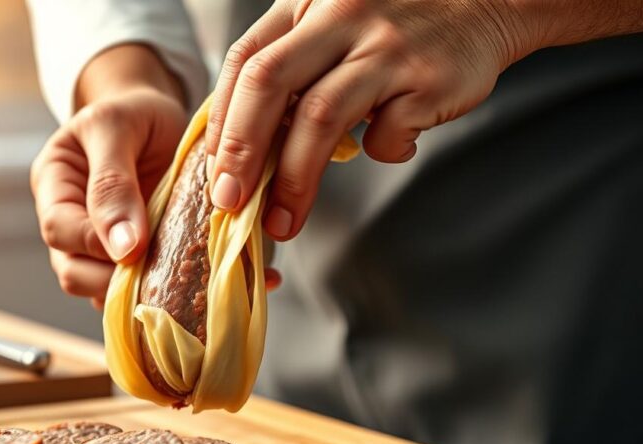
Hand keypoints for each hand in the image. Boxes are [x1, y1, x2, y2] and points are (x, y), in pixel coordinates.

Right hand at [31, 86, 188, 308]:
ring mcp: (93, 245)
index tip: (138, 248)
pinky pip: (125, 293)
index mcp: (53, 184)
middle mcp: (67, 220)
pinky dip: (145, 296)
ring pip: (95, 289)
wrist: (161, 117)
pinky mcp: (124, 260)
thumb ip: (112, 181)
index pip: (59, 228)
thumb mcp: (117, 128)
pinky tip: (172, 285)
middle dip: (109, 278)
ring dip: (129, 292)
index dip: (96, 243)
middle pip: (70, 270)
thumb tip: (122, 246)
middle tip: (155, 271)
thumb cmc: (135, 113)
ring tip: (166, 280)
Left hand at [206, 0, 534, 240]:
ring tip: (281, 222)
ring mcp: (386, 46)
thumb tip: (242, 146)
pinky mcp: (427, 78)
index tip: (215, 170)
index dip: (222, 122)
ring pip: (320, 117)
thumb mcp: (334, 19)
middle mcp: (341, 16)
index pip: (245, 61)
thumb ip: (292, 66)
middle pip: (269, 84)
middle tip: (229, 202)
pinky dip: (383, 152)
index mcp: (307, 3)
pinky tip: (391, 145)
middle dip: (241, 151)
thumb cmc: (398, 19)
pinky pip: (387, 134)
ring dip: (293, 180)